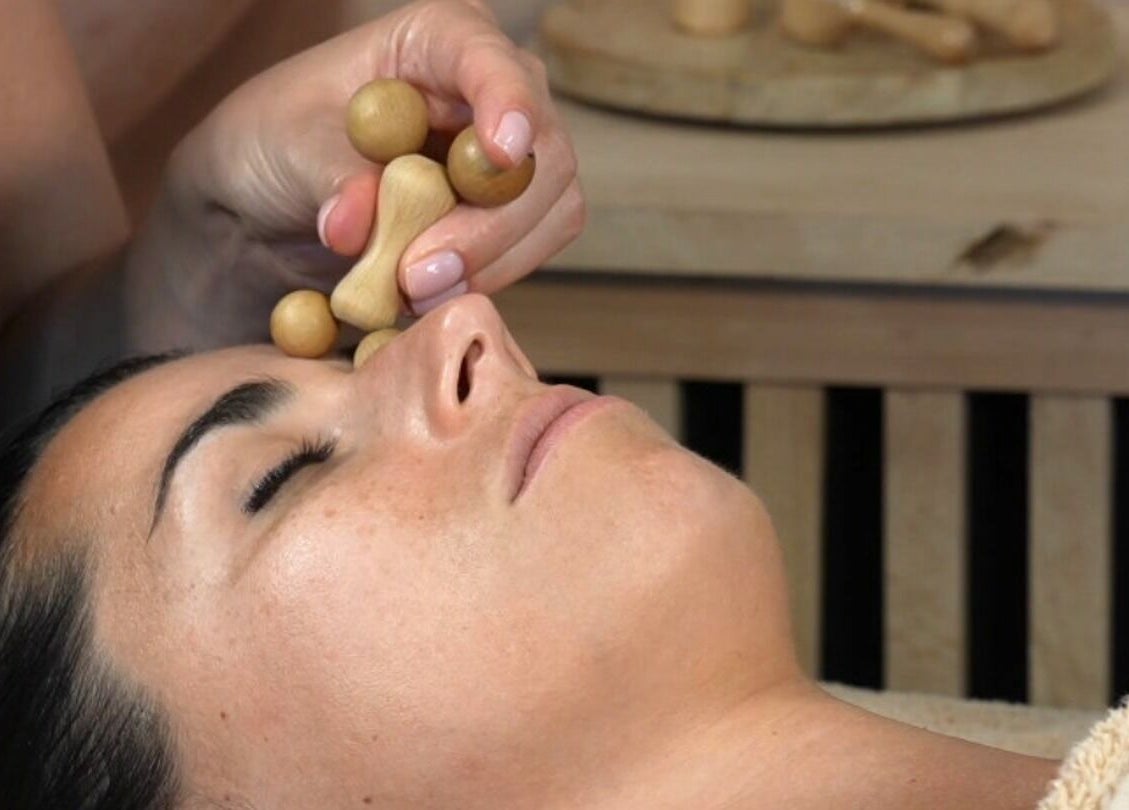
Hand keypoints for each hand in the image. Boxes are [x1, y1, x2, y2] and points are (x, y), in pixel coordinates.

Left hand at [141, 0, 581, 347]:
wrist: (280, 204)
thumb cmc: (281, 143)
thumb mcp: (286, 145)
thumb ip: (329, 176)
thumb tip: (354, 223)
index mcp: (439, 37)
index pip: (491, 58)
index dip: (507, 100)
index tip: (498, 152)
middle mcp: (495, 86)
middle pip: (540, 152)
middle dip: (488, 224)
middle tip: (419, 276)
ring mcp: (514, 153)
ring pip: (551, 210)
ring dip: (487, 263)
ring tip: (410, 292)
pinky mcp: (518, 214)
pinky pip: (531, 250)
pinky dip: (485, 278)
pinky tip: (428, 291)